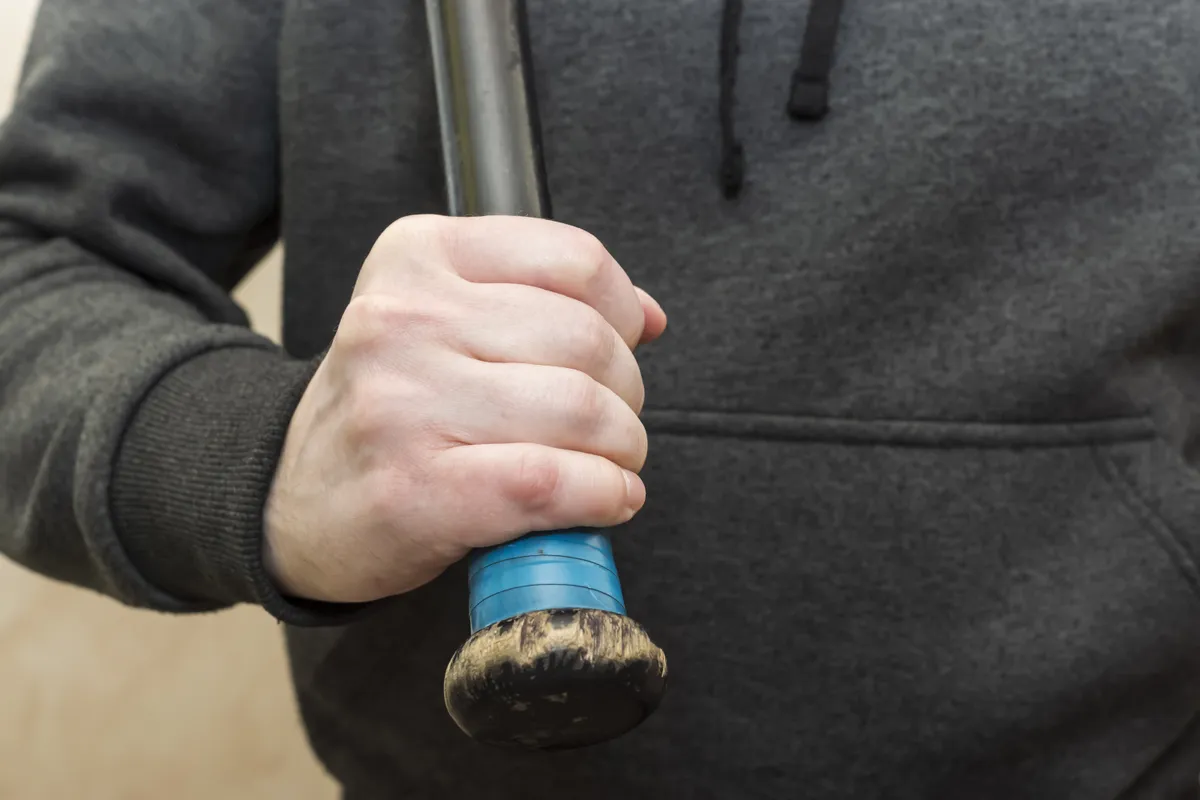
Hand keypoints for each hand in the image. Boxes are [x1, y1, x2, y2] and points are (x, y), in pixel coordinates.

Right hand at [263, 215, 666, 602]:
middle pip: (586, 340)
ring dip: (622, 449)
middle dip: (627, 393)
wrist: (290, 498)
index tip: (623, 348)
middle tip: (613, 426)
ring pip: (579, 410)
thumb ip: (542, 301)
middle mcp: (401, 318)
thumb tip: (648, 316)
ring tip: (610, 465)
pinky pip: (551, 481)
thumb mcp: (441, 319)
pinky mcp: (415, 489)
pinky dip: (603, 495)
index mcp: (416, 255)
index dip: (622, 312)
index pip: (573, 258)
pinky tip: (606, 500)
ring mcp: (401, 403)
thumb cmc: (389, 407)